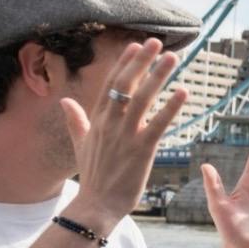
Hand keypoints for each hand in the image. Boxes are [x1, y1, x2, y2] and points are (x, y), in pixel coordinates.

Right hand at [61, 39, 186, 232]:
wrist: (96, 206)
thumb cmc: (93, 176)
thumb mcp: (80, 144)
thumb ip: (75, 121)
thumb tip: (65, 101)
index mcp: (97, 121)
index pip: (110, 85)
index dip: (123, 64)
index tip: (134, 45)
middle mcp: (110, 124)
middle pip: (126, 85)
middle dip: (141, 62)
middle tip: (156, 42)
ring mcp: (125, 136)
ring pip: (143, 99)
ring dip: (158, 76)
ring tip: (173, 58)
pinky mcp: (141, 151)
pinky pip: (158, 124)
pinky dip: (171, 107)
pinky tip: (183, 92)